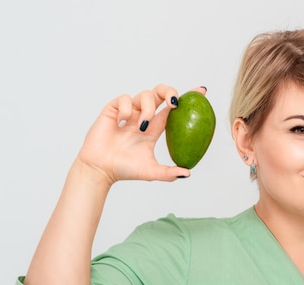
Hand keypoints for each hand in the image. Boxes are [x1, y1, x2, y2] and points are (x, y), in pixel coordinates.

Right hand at [76, 84, 205, 184]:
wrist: (101, 169)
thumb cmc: (125, 169)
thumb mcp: (151, 172)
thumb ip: (169, 173)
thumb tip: (187, 173)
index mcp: (154, 128)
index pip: (172, 109)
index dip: (186, 98)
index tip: (202, 92)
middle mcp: (143, 116)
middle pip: (160, 93)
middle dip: (169, 92)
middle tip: (174, 103)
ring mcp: (129, 112)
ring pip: (145, 95)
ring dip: (147, 108)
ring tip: (141, 126)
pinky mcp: (113, 109)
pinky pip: (124, 99)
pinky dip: (126, 108)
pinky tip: (122, 122)